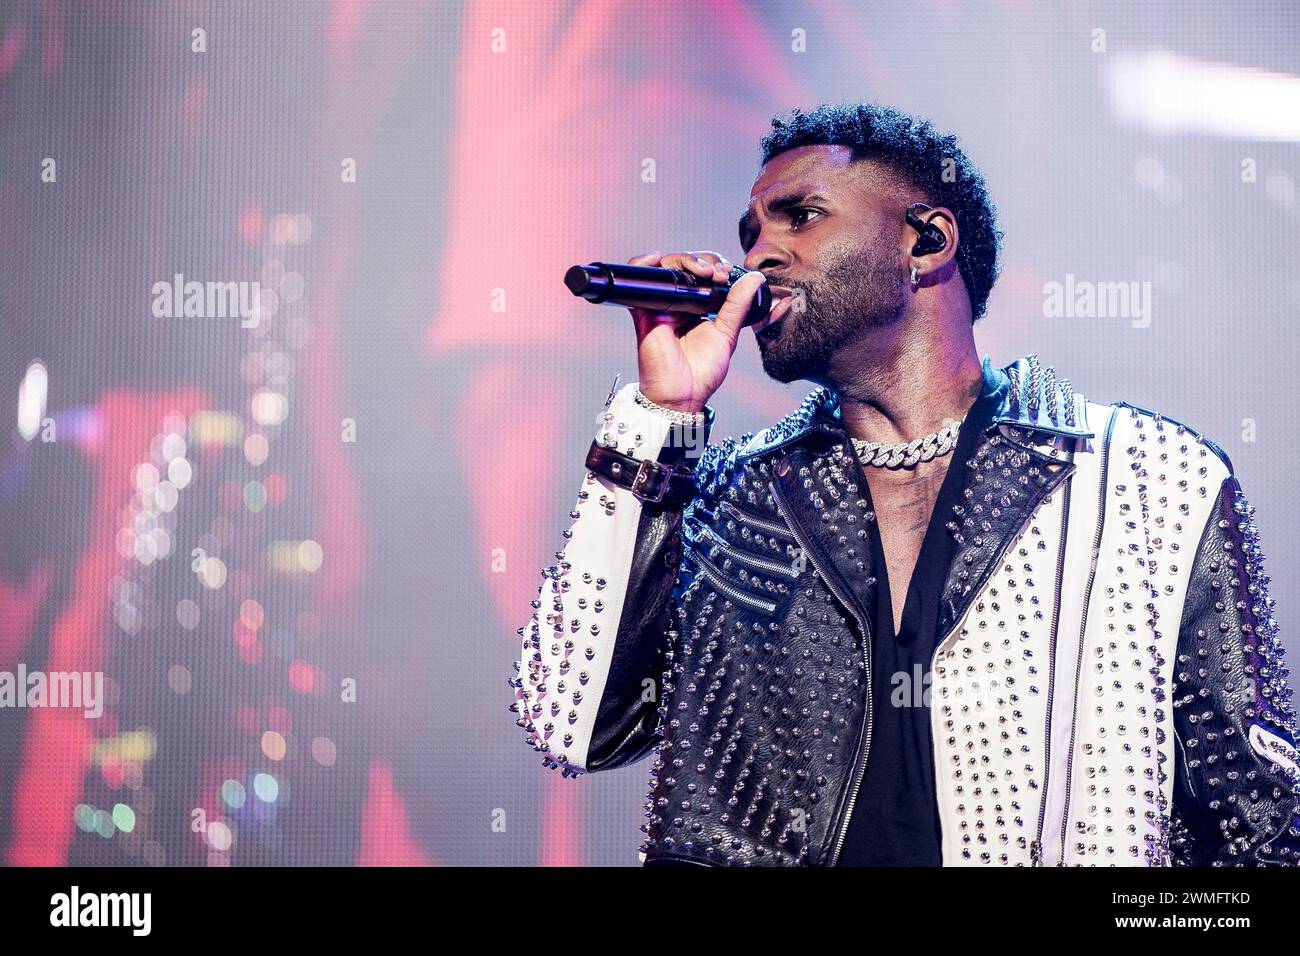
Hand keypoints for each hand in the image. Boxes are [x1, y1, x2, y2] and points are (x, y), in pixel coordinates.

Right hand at [627, 250, 765, 413]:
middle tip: (718, 273)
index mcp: (696, 306)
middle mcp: (676, 303)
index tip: (728, 273)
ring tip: (703, 271)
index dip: (715, 264)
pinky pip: (637, 280)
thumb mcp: (727, 334)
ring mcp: (659, 305)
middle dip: (704, 260)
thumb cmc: (702, 372)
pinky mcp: (643, 311)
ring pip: (665, 267)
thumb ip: (738, 305)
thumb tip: (756, 278)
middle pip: (684, 265)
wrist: (683, 395)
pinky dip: (643, 263)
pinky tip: (658, 259)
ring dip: (684, 260)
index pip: (703, 272)